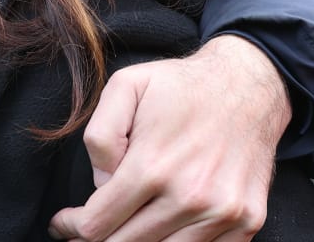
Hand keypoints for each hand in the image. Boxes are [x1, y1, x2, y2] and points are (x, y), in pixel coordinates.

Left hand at [48, 35, 287, 241]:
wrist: (249, 86)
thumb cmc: (180, 86)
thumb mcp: (125, 86)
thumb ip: (101, 137)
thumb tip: (100, 184)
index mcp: (152, 167)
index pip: (98, 223)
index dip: (73, 228)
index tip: (63, 225)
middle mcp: (189, 197)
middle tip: (82, 234)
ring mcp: (222, 214)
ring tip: (119, 231)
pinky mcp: (247, 222)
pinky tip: (160, 233)